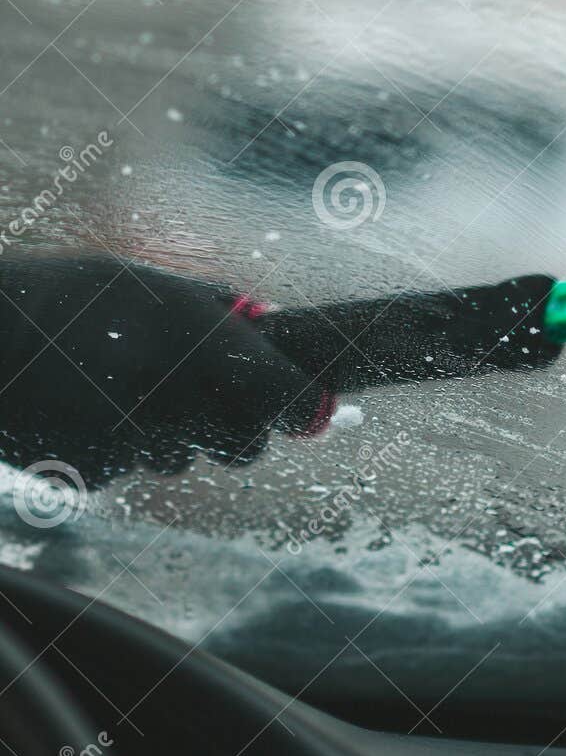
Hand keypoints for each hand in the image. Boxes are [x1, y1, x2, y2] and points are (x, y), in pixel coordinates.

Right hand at [0, 255, 328, 488]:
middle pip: (245, 447)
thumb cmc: (64, 299)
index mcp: (197, 340)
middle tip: (210, 402)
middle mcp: (172, 398)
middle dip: (239, 430)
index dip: (304, 408)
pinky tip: (82, 409)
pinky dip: (113, 446)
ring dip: (166, 436)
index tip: (311, 412)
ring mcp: (132, 443)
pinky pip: (127, 468)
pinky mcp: (93, 473)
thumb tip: (271, 323)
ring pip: (181, 458)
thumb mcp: (147, 282)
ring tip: (117, 389)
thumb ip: (216, 308)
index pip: (287, 397)